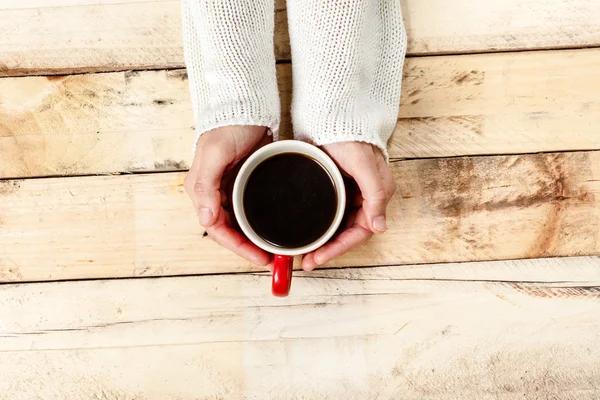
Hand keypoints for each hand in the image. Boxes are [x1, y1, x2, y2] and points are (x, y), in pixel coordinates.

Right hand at [184, 126, 271, 266]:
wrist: (246, 104)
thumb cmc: (228, 125)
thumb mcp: (216, 154)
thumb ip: (206, 186)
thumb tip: (204, 219)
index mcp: (201, 190)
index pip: (216, 229)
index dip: (237, 247)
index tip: (259, 257)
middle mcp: (213, 193)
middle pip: (229, 230)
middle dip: (247, 247)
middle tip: (271, 258)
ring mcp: (230, 189)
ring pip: (240, 223)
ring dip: (254, 237)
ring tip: (275, 249)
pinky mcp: (245, 183)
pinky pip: (250, 210)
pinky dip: (259, 222)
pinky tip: (274, 228)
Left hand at [301, 142, 395, 270]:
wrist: (332, 114)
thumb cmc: (350, 135)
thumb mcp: (364, 165)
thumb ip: (375, 195)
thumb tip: (380, 227)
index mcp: (377, 194)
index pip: (361, 232)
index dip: (340, 248)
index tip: (319, 258)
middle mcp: (365, 197)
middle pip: (348, 232)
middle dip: (329, 249)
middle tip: (308, 261)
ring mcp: (349, 192)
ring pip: (338, 226)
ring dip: (324, 241)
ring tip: (305, 253)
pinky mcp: (335, 187)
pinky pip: (330, 214)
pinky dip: (320, 226)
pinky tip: (308, 232)